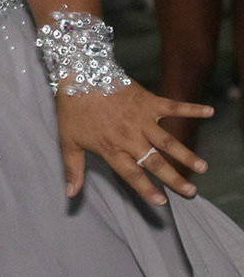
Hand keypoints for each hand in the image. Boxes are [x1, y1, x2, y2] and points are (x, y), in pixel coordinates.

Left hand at [56, 83, 211, 205]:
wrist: (77, 73)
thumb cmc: (72, 108)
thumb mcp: (67, 140)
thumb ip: (72, 169)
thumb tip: (69, 194)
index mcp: (111, 147)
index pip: (131, 174)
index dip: (146, 189)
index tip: (161, 202)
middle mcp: (129, 136)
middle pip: (154, 161)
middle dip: (173, 178)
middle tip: (191, 191)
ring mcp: (141, 118)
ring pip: (168, 141)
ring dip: (186, 154)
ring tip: (202, 167)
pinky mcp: (148, 101)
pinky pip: (173, 106)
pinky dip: (192, 108)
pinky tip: (209, 112)